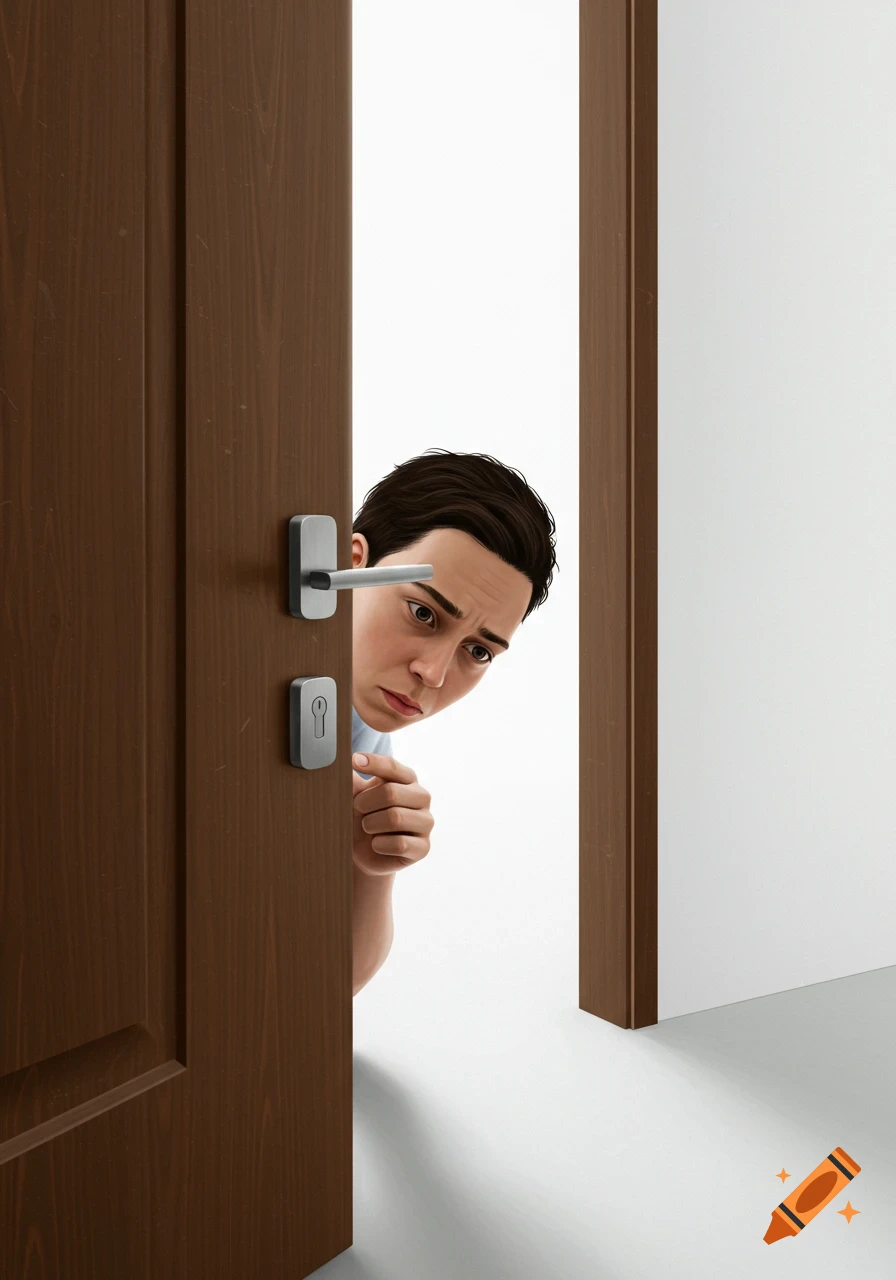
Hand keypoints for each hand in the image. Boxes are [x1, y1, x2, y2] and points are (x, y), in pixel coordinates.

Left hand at [352, 752, 433, 876]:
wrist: (364, 853)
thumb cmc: (362, 817)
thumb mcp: (355, 795)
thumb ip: (351, 780)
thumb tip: (343, 763)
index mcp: (407, 779)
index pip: (392, 767)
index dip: (373, 763)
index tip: (354, 761)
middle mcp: (421, 797)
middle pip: (391, 793)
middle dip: (365, 802)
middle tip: (356, 808)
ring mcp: (426, 822)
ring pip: (395, 818)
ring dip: (371, 824)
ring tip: (367, 827)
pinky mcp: (423, 847)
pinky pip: (400, 844)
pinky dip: (379, 845)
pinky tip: (376, 844)